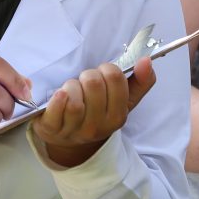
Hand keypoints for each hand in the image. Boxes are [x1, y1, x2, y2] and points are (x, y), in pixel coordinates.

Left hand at [33, 57, 155, 167]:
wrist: (68, 138)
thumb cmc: (96, 112)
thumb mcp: (122, 101)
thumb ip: (140, 81)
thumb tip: (146, 60)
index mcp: (117, 117)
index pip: (115, 78)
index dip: (107, 69)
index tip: (103, 73)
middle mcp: (98, 127)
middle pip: (93, 84)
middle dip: (88, 76)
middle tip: (85, 82)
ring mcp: (74, 131)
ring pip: (76, 98)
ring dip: (71, 85)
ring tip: (71, 89)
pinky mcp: (52, 129)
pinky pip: (57, 110)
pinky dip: (58, 98)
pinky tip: (60, 94)